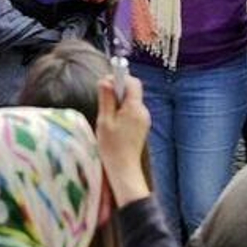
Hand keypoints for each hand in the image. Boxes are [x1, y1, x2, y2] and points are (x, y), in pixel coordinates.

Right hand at [95, 73, 151, 204]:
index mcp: (134, 108)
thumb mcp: (104, 120)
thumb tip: (105, 80)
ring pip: (131, 101)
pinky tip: (114, 124)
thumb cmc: (112, 146)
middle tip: (103, 102)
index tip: (105, 84)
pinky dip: (122, 112)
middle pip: (132, 91)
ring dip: (118, 103)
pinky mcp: (142, 126)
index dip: (119, 78)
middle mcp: (143, 111)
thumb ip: (106, 99)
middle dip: (117, 91)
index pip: (132, 82)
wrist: (123, 168)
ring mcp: (144, 119)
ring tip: (107, 117)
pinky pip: (132, 111)